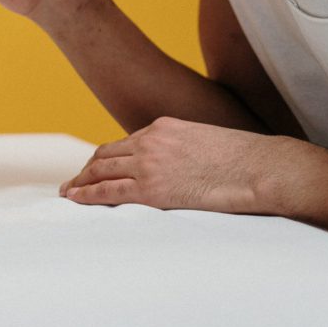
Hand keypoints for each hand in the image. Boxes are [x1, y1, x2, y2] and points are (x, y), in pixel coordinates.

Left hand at [59, 117, 278, 214]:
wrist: (259, 167)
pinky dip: (88, 195)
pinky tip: (76, 200)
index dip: (106, 158)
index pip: (124, 144)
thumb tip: (179, 167)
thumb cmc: (242, 160)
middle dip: (86, 169)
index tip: (95, 169)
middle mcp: (149, 141)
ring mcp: (149, 163)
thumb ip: (181, 150)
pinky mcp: (152, 188)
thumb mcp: (203, 142)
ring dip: (81, 182)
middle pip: (106, 154)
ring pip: (102, 170)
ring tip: (68, 193)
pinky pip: (110, 191)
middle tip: (72, 182)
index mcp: (162, 127)